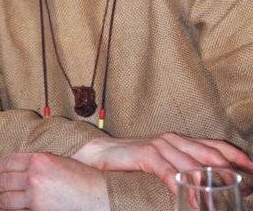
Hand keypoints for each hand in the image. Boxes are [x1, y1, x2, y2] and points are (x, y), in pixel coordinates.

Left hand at [0, 152, 108, 210]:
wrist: (99, 194)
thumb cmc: (84, 179)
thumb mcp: (59, 163)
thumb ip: (40, 165)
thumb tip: (22, 172)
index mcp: (40, 157)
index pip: (10, 160)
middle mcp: (34, 172)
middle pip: (3, 177)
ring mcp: (34, 190)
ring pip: (5, 195)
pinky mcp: (37, 207)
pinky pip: (15, 208)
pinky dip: (3, 209)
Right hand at [72, 132, 252, 194]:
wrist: (100, 154)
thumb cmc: (133, 161)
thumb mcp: (162, 163)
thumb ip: (181, 169)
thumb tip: (205, 186)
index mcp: (179, 140)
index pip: (214, 145)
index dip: (235, 155)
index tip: (252, 168)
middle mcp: (173, 139)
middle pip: (209, 153)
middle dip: (229, 171)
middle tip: (245, 186)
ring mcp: (160, 145)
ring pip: (192, 163)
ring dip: (209, 183)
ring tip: (223, 198)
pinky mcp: (145, 154)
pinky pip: (168, 171)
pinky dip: (182, 184)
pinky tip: (192, 197)